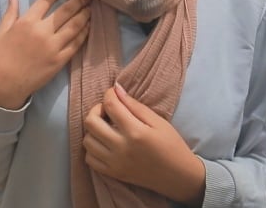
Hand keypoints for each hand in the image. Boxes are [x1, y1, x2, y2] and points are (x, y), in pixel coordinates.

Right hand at [0, 0, 90, 108]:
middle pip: (65, 12)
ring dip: (84, 16)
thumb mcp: (1, 32)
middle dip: (78, 2)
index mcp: (26, 23)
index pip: (44, 2)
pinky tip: (88, 28)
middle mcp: (42, 32)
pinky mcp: (59, 61)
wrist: (4, 84)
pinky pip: (76, 44)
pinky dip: (84, 34)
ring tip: (90, 9)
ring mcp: (53, 47)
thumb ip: (10, 12)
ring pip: (74, 26)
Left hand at [83, 84, 205, 205]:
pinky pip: (89, 159)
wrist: (178, 176)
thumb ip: (135, 105)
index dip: (109, 94)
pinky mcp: (113, 174)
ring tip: (106, 127)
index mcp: (135, 132)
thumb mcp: (158, 121)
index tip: (113, 93)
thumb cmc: (171, 145)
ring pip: (86, 140)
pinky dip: (93, 148)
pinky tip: (104, 143)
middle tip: (108, 111)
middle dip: (96, 110)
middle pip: (90, 122)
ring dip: (93, 130)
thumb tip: (116, 88)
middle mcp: (121, 148)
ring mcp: (115, 163)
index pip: (110, 106)